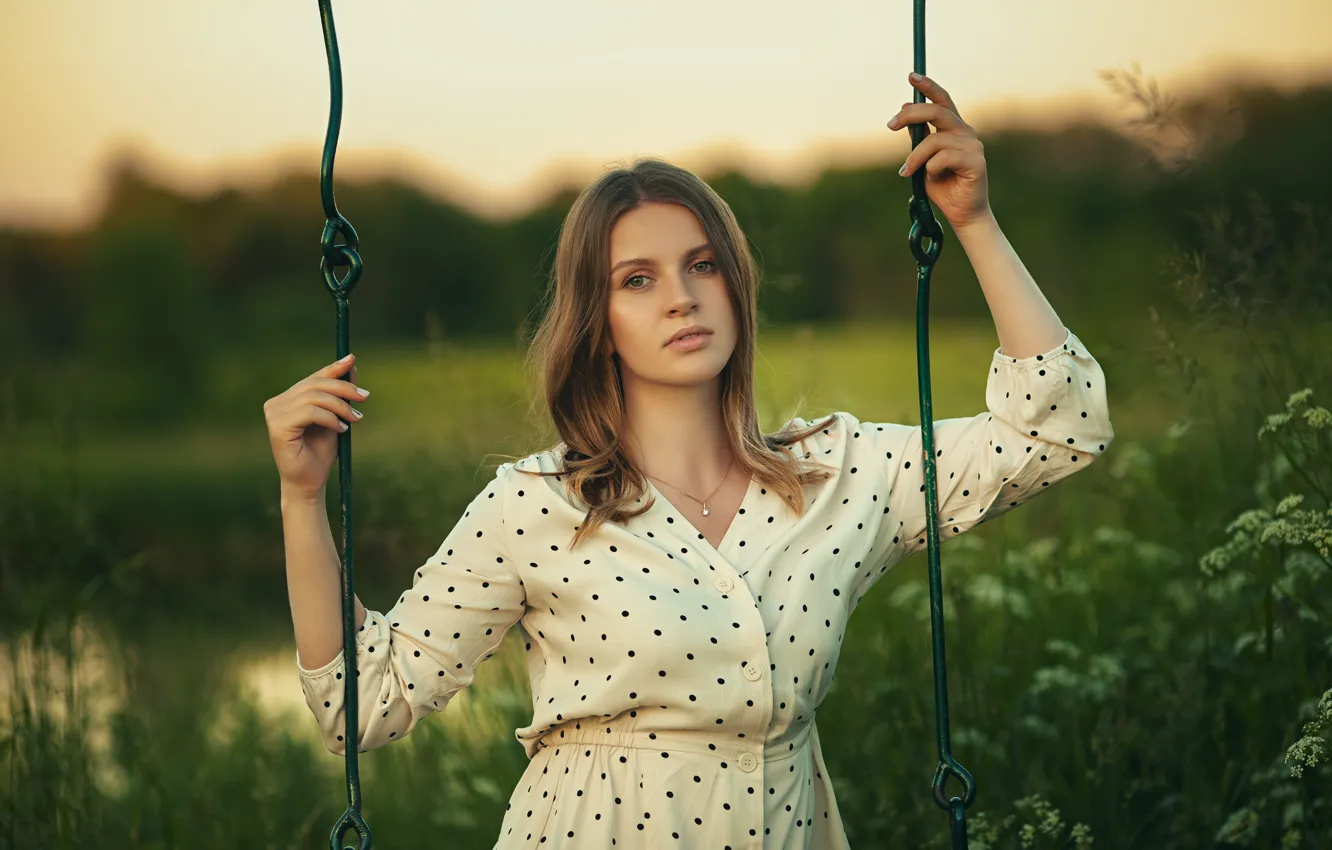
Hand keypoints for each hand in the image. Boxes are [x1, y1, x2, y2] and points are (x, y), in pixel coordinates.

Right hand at [263, 354, 367, 499]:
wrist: (309, 483)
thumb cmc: (320, 453)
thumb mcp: (335, 418)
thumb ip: (339, 396)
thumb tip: (351, 367)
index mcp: (287, 400)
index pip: (312, 378)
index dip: (332, 368)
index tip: (352, 359)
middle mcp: (276, 404)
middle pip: (314, 385)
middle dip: (343, 388)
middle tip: (364, 398)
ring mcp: (273, 415)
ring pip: (314, 397)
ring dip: (340, 406)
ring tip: (354, 420)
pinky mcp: (277, 427)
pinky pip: (310, 412)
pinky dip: (330, 418)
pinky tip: (341, 429)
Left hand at [887, 72, 991, 230]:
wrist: (961, 213)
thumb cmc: (942, 187)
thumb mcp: (922, 159)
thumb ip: (918, 138)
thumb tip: (903, 111)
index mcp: (954, 129)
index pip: (942, 100)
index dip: (928, 87)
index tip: (911, 76)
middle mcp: (965, 132)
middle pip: (937, 112)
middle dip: (911, 114)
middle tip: (890, 125)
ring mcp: (973, 146)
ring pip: (935, 140)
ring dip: (915, 157)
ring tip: (907, 172)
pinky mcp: (976, 162)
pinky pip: (943, 158)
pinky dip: (930, 168)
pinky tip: (932, 178)